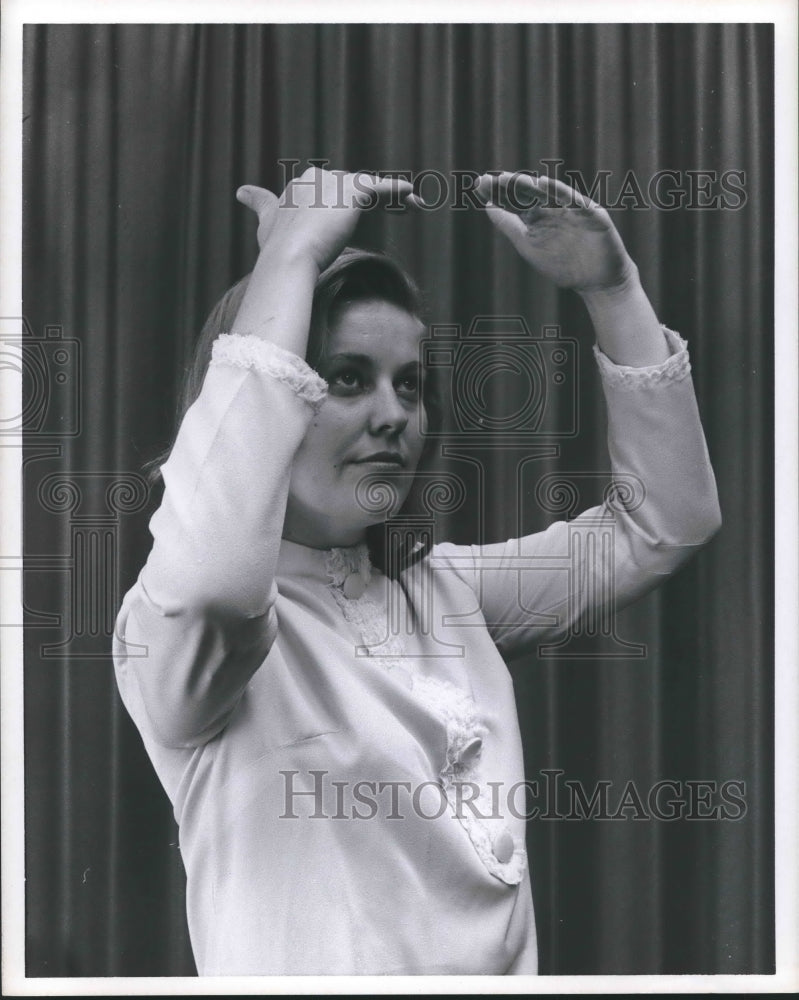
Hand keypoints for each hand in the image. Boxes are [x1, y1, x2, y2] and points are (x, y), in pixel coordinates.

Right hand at [237, 167, 414, 272]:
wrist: (287, 259)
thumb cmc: (275, 250)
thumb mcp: (267, 223)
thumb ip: (260, 204)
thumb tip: (241, 191)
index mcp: (299, 185)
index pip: (330, 192)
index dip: (345, 206)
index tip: (354, 218)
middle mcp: (316, 178)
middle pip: (351, 187)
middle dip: (370, 200)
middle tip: (392, 210)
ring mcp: (334, 183)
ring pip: (369, 189)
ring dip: (391, 197)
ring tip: (410, 206)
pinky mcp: (352, 192)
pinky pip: (382, 189)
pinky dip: (397, 191)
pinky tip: (414, 195)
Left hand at [474, 172, 636, 295]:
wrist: (596, 281)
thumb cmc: (563, 266)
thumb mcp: (529, 246)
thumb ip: (510, 227)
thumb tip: (488, 206)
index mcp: (536, 217)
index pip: (513, 201)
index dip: (497, 192)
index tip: (478, 184)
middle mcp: (552, 208)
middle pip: (528, 193)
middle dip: (509, 186)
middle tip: (491, 180)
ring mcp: (571, 209)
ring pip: (549, 193)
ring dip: (530, 186)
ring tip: (512, 181)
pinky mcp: (591, 214)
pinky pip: (575, 201)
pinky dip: (561, 193)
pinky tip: (544, 185)